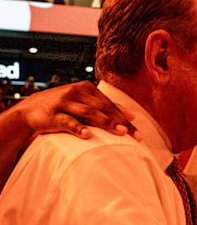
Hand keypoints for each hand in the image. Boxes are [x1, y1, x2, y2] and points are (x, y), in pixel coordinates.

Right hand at [13, 81, 139, 140]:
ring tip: (119, 133)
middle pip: (103, 108)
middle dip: (119, 121)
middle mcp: (77, 92)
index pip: (110, 105)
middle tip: (132, 135)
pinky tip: (88, 136)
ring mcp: (64, 102)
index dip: (125, 118)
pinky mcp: (52, 115)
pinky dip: (78, 128)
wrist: (29, 109)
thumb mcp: (84, 102)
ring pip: (88, 113)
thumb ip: (105, 107)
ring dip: (105, 123)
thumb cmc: (64, 106)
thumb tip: (131, 115)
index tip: (138, 134)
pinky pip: (67, 121)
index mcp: (87, 89)